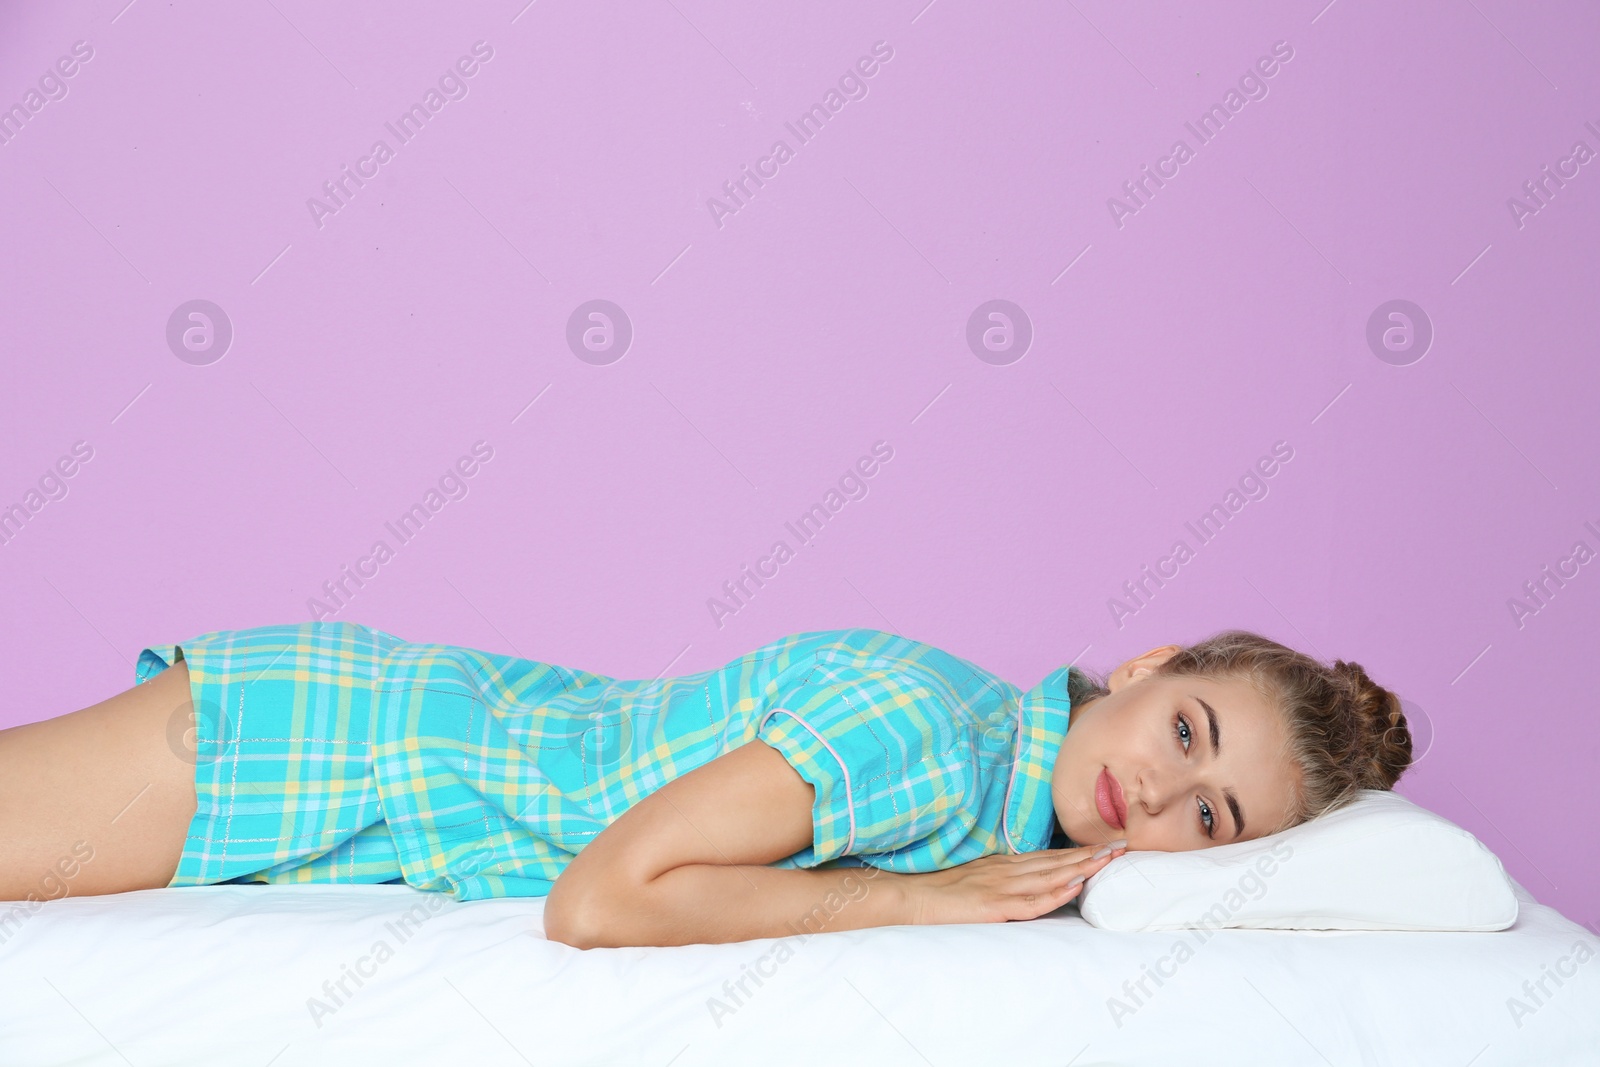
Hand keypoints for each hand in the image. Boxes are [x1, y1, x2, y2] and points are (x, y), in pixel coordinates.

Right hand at [904, 842, 1128, 924]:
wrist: (906, 897)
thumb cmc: (938, 891)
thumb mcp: (975, 879)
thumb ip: (1001, 879)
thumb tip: (1027, 880)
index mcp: (1003, 865)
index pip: (1049, 856)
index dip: (1079, 850)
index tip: (1106, 844)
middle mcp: (1006, 871)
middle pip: (1057, 861)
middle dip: (1091, 854)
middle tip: (1123, 845)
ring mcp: (1000, 886)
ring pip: (1050, 876)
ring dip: (1082, 867)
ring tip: (1109, 860)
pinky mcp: (992, 906)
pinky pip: (1029, 901)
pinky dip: (1054, 893)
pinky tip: (1072, 886)